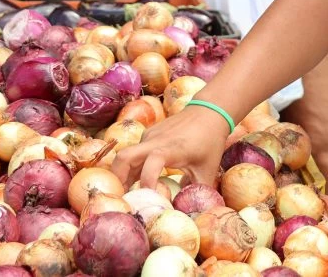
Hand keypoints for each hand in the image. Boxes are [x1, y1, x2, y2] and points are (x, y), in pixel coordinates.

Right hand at [111, 105, 228, 189]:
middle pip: (124, 158)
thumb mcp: (208, 169)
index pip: (152, 162)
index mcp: (172, 148)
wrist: (208, 112)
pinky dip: (131, 167)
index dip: (147, 181)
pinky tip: (137, 181)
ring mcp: (149, 136)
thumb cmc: (210, 141)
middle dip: (118, 180)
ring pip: (125, 156)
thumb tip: (194, 215)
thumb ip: (199, 191)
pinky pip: (133, 152)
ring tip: (126, 195)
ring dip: (122, 175)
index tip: (148, 199)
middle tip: (121, 200)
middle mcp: (155, 140)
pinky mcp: (147, 135)